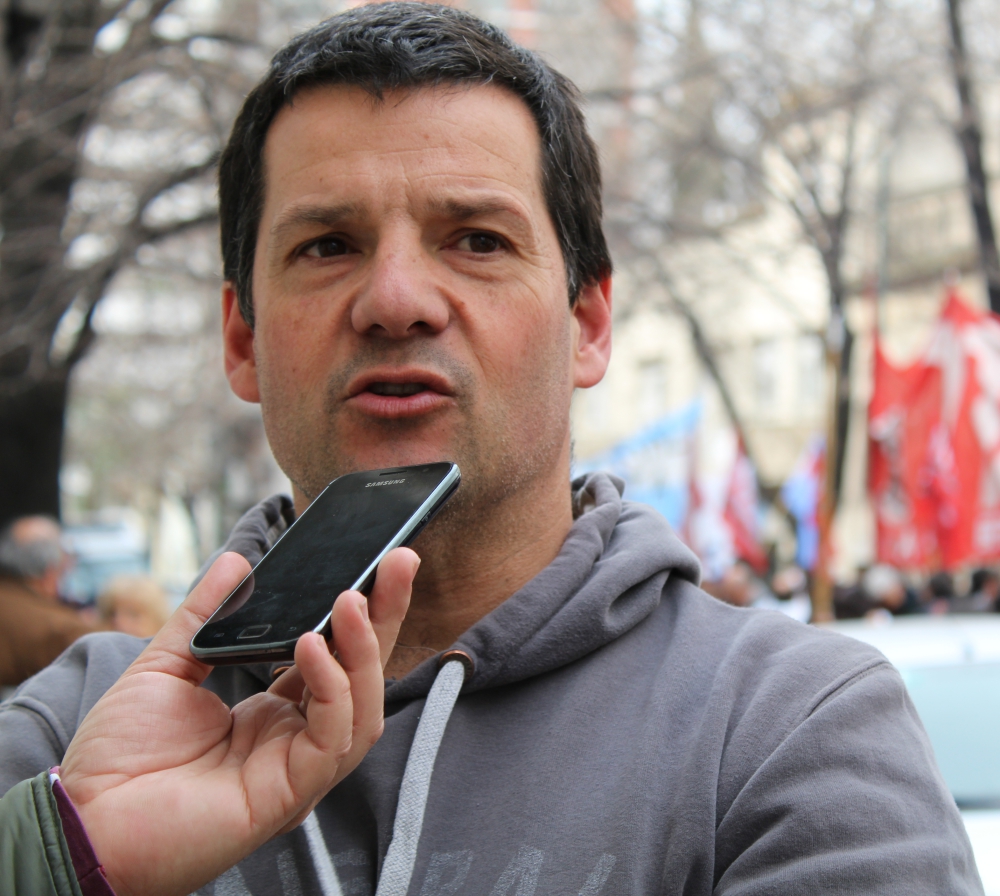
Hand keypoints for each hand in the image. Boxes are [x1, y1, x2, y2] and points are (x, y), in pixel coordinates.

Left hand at [59, 548, 416, 895]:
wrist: (83, 821)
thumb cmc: (118, 758)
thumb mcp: (164, 667)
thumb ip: (203, 615)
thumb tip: (235, 560)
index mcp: (273, 711)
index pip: (335, 656)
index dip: (360, 613)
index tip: (376, 564)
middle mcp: (294, 738)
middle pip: (362, 675)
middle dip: (386, 617)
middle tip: (399, 563)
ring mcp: (296, 767)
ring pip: (362, 707)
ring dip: (363, 650)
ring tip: (350, 600)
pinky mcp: (289, 792)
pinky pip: (332, 737)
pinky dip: (332, 688)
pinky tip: (311, 647)